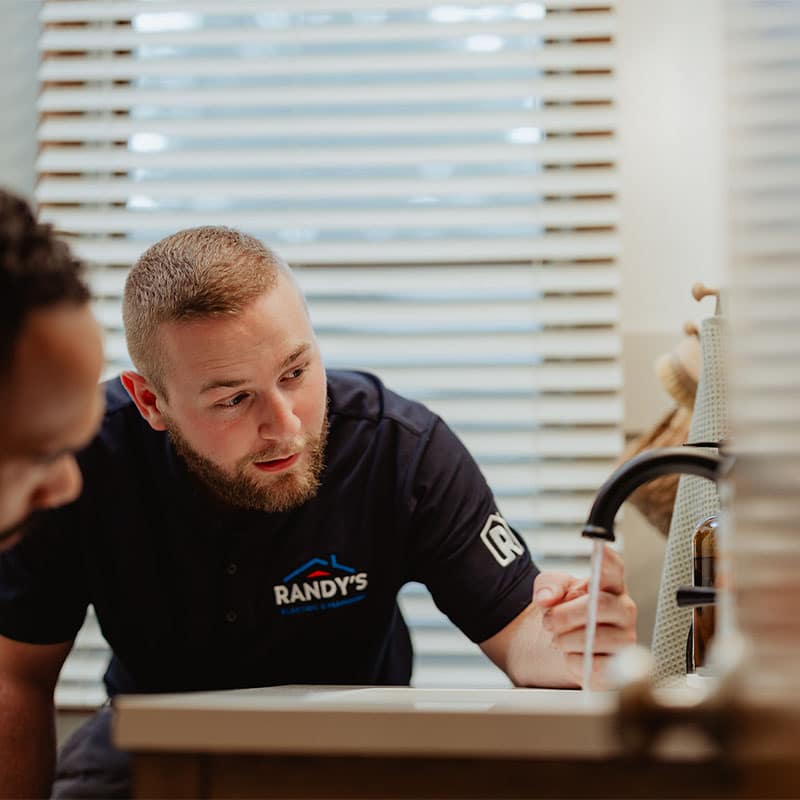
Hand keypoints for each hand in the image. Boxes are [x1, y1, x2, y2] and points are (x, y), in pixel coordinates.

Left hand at [532, 545, 636, 688]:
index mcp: (609, 584)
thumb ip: (547, 585)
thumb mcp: (550, 590)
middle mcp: (623, 609)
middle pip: (600, 605)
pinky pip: (597, 666)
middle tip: (548, 622)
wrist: (562, 645)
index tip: (601, 550)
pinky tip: (572, 656)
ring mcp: (626, 638)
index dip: (608, 559)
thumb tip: (546, 598)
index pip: (614, 568)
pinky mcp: (621, 667)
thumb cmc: (563, 611)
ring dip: (566, 640)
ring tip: (558, 639)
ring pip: (596, 638)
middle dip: (566, 615)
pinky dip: (574, 662)